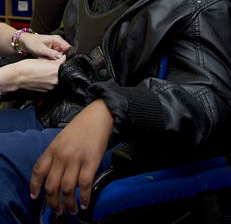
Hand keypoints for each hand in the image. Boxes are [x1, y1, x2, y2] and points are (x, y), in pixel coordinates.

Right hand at [1, 55, 66, 92]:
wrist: (17, 77)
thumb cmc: (27, 67)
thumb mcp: (44, 60)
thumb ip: (57, 60)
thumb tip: (64, 58)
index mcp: (56, 71)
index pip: (66, 66)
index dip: (64, 63)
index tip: (61, 61)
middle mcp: (55, 80)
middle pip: (62, 74)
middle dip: (59, 70)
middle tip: (51, 66)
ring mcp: (51, 87)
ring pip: (57, 79)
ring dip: (54, 76)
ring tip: (45, 72)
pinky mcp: (46, 91)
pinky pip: (51, 85)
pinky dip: (49, 81)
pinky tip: (42, 77)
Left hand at [19, 33, 70, 59]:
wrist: (25, 42)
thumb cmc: (32, 43)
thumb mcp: (42, 50)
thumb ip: (52, 54)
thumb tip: (62, 58)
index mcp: (57, 40)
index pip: (68, 48)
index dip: (68, 55)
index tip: (62, 62)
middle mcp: (58, 43)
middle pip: (65, 53)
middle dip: (58, 59)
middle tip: (49, 60)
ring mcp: (56, 47)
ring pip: (59, 56)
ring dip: (54, 60)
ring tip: (45, 58)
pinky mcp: (53, 51)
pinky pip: (55, 57)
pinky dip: (50, 59)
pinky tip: (44, 58)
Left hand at [30, 100, 112, 214]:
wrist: (99, 115)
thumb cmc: (82, 126)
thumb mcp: (62, 138)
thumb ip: (57, 154)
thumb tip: (56, 175)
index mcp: (53, 148)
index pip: (38, 170)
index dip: (35, 186)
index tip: (35, 197)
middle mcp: (62, 155)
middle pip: (52, 185)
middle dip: (53, 202)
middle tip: (57, 210)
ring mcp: (76, 159)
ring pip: (67, 189)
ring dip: (68, 204)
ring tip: (70, 211)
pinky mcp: (91, 161)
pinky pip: (84, 185)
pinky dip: (83, 198)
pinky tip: (83, 204)